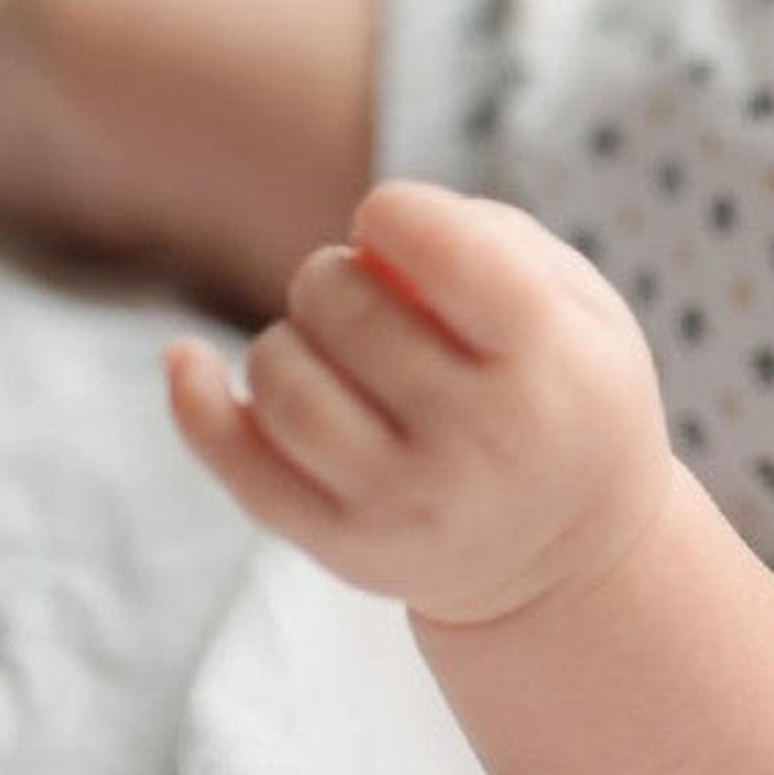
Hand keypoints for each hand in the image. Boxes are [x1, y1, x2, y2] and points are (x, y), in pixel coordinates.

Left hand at [164, 181, 675, 628]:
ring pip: (283, 379)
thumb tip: (366, 234)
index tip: (395, 226)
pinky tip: (188, 360)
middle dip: (333, 276)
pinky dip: (195, 400)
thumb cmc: (567, 396)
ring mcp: (407, 500)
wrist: (576, 560)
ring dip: (287, 339)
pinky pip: (238, 462)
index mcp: (549, 361)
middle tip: (361, 295)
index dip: (394, 214)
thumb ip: (491, 242)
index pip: (442, 248)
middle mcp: (482, 436)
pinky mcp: (346, 548)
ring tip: (329, 352)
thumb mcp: (585, 309)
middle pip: (345, 305)